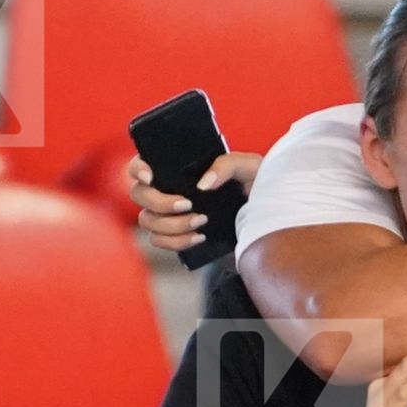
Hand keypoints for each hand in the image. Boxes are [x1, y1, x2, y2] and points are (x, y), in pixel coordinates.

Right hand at [128, 151, 262, 252]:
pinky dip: (177, 242)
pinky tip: (200, 237)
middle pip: (139, 195)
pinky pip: (160, 242)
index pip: (141, 164)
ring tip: (202, 221)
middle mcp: (168, 189)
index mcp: (177, 167)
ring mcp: (170, 214)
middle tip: (188, 204)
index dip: (137, 169)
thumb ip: (227, 164)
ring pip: (148, 221)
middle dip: (160, 202)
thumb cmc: (257, 183)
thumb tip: (203, 184)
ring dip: (172, 225)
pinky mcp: (178, 235)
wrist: (269, 217)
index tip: (150, 177)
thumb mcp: (249, 167)